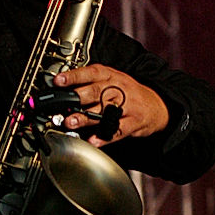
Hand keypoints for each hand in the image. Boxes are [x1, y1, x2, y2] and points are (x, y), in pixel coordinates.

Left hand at [53, 64, 168, 146]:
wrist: (156, 105)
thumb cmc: (128, 93)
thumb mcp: (112, 80)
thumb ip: (90, 83)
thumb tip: (63, 87)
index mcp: (111, 76)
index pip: (90, 73)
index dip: (74, 76)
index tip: (58, 80)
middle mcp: (118, 89)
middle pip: (96, 92)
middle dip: (77, 98)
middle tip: (62, 104)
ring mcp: (127, 106)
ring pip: (104, 112)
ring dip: (86, 118)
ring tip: (71, 122)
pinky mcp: (133, 123)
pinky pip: (117, 131)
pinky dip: (104, 137)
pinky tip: (93, 140)